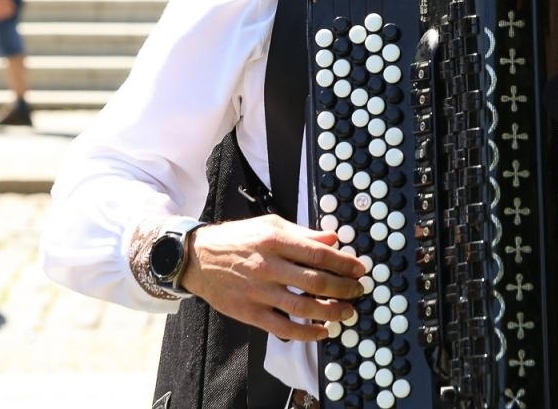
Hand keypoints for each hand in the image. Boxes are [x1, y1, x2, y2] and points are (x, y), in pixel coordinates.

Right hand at [180, 214, 368, 340]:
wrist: (198, 257)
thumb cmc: (238, 239)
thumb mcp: (270, 225)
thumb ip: (303, 234)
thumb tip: (333, 240)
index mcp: (276, 241)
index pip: (319, 254)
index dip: (344, 263)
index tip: (360, 269)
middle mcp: (268, 266)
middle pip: (315, 281)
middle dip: (343, 289)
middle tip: (359, 292)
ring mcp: (258, 292)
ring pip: (302, 306)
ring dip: (330, 312)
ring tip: (347, 313)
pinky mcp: (249, 312)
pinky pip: (282, 327)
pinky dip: (305, 332)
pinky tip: (321, 332)